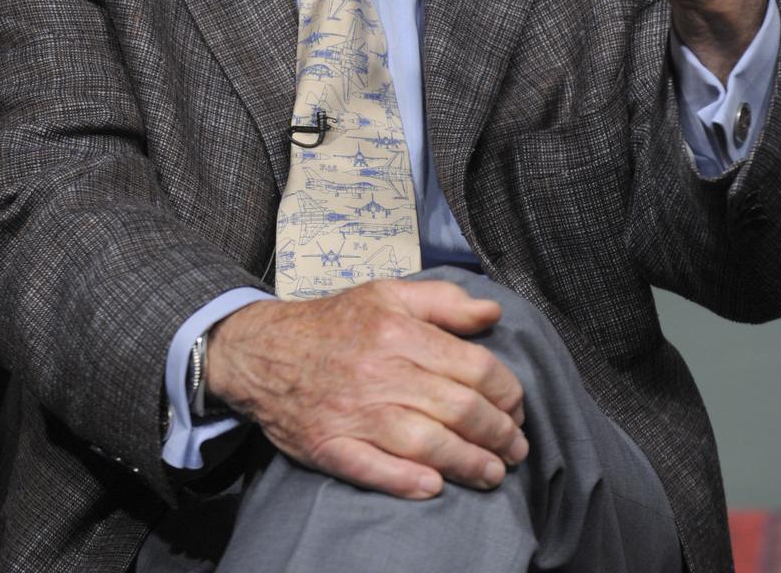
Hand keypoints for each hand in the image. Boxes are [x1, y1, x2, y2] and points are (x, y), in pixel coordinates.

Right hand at [206, 278, 527, 498]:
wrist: (263, 350)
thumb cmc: (334, 323)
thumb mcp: (388, 293)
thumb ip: (443, 301)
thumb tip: (492, 312)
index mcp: (398, 332)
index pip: (473, 366)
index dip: (507, 391)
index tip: (517, 406)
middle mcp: (380, 372)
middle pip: (458, 409)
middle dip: (498, 433)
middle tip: (516, 447)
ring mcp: (354, 413)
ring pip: (426, 444)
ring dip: (469, 464)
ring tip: (493, 473)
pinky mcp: (330, 446)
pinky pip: (374, 470)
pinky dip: (407, 481)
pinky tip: (434, 487)